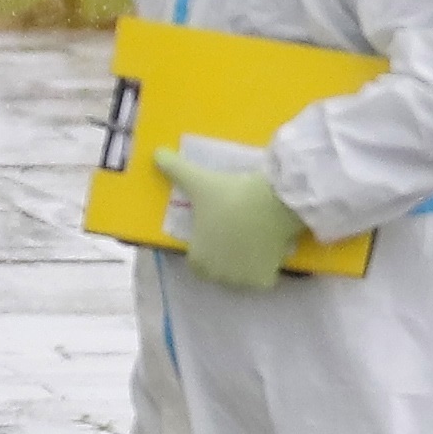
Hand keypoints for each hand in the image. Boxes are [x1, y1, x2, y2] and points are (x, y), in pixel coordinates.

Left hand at [159, 143, 305, 290]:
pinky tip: (269, 253)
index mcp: (197, 259)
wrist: (277, 203)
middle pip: (218, 269)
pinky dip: (265, 271)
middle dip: (224, 256)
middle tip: (236, 233)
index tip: (217, 231)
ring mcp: (242, 279)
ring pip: (239, 274)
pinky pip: (261, 278)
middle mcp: (217, 275)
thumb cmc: (232, 197)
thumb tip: (155, 154)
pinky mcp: (265, 279)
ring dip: (243, 264)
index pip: (197, 259)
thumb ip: (176, 170)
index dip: (206, 245)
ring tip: (254, 241)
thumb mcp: (202, 181)